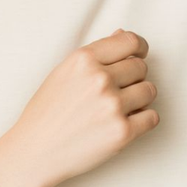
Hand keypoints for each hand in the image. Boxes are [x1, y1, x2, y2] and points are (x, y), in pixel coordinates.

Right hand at [12, 28, 158, 186]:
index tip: (139, 54)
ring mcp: (112, 106)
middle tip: (117, 90)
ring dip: (140, 98)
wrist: (34, 152)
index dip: (139, 47)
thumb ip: (96, 54)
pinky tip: (125, 121)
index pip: (129, 41)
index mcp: (84, 59)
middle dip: (133, 77)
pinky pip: (152, 117)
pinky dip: (143, 120)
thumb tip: (122, 34)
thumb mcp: (64, 72)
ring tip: (119, 107)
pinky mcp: (122, 132)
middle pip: (141, 67)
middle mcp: (100, 79)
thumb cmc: (46, 113)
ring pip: (149, 90)